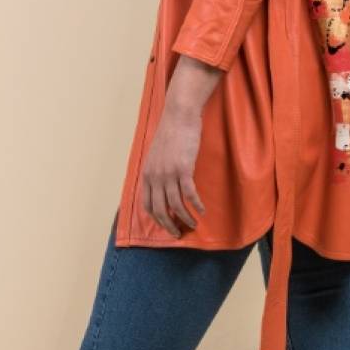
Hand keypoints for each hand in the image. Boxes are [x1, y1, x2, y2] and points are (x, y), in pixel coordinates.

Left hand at [141, 101, 207, 235]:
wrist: (179, 116)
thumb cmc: (170, 133)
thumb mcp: (156, 155)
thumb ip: (156, 171)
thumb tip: (161, 186)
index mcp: (146, 174)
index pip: (147, 205)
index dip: (156, 219)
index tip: (166, 225)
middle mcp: (155, 177)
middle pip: (160, 210)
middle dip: (169, 225)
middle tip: (179, 234)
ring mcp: (169, 174)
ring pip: (175, 205)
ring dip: (185, 218)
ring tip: (194, 224)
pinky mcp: (183, 169)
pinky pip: (189, 194)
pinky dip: (196, 205)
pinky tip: (202, 211)